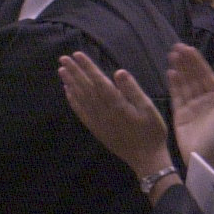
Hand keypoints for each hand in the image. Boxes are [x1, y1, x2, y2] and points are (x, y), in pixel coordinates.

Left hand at [58, 52, 170, 179]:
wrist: (145, 158)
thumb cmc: (152, 132)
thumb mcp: (148, 109)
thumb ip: (132, 90)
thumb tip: (118, 72)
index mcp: (116, 104)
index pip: (98, 81)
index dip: (88, 67)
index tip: (77, 55)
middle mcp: (102, 111)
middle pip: (85, 88)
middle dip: (74, 72)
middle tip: (63, 58)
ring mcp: (96, 121)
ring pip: (80, 99)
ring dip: (70, 83)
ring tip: (62, 71)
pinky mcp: (95, 128)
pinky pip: (80, 112)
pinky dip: (72, 100)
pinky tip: (68, 92)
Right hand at [166, 43, 213, 175]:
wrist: (205, 156)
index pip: (206, 75)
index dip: (198, 61)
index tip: (188, 48)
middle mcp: (204, 99)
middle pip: (194, 76)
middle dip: (186, 62)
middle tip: (176, 46)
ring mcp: (191, 105)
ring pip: (184, 83)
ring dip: (179, 69)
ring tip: (171, 55)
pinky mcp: (180, 113)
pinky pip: (176, 95)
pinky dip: (174, 84)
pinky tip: (170, 72)